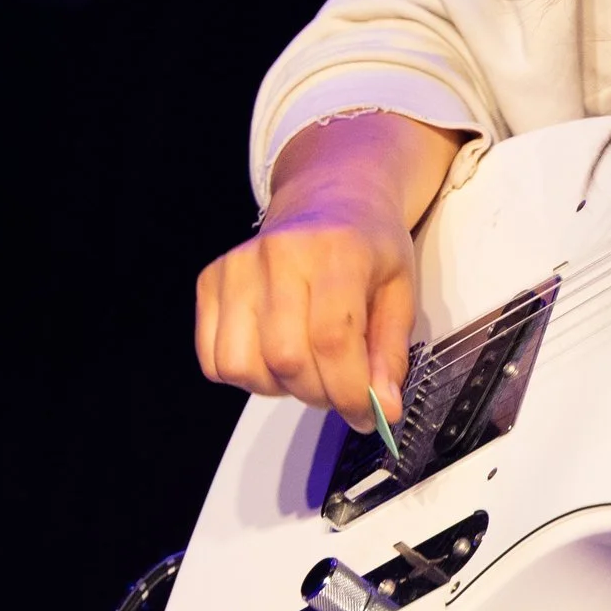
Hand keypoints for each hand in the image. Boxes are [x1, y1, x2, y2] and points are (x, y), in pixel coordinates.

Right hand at [194, 112, 460, 432]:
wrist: (331, 197)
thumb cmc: (369, 245)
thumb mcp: (400, 289)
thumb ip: (391, 351)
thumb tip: (383, 409)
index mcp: (337, 250)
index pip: (333, 338)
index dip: (348, 389)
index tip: (366, 414)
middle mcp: (281, 254)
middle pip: (286, 358)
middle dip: (318, 393)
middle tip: (339, 390)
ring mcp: (238, 266)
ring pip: (243, 366)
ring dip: (280, 388)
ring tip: (308, 367)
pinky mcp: (210, 280)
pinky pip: (213, 359)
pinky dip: (245, 375)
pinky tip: (275, 356)